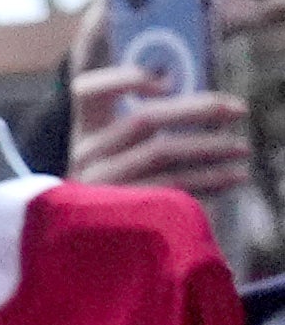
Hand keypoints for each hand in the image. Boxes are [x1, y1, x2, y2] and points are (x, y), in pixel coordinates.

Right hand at [70, 64, 256, 197]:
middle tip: (239, 109)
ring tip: (241, 148)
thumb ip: (145, 128)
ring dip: (210, 146)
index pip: (88, 90)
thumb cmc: (120, 191)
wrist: (95, 246)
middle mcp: (85, 155)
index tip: (168, 82)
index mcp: (84, 132)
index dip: (126, 78)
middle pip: (144, 118)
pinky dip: (207, 181)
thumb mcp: (118, 156)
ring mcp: (98, 185)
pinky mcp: (118, 213)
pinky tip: (231, 178)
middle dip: (199, 109)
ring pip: (161, 151)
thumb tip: (205, 107)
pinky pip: (169, 187)